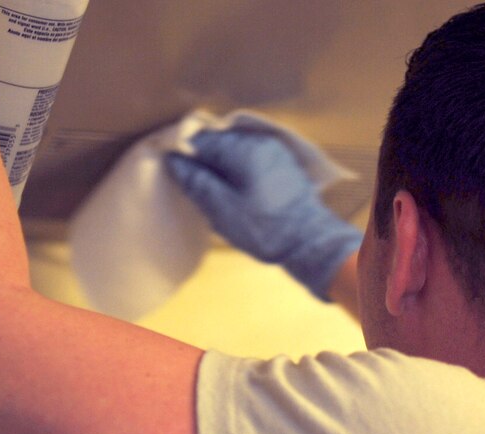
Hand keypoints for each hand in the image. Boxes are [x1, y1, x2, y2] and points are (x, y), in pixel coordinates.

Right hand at [165, 130, 361, 300]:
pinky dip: (239, 173)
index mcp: (244, 149)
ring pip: (235, 152)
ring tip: (217, 196)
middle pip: (219, 142)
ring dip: (222, 168)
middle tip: (197, 190)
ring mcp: (275, 152)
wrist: (311, 244)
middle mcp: (261, 142)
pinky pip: (251, 161)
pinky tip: (237, 195)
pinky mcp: (283, 166)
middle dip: (205, 162)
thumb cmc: (265, 229)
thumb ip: (196, 182)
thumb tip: (173, 160)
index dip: (185, 154)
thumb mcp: (222, 209)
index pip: (201, 138)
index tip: (178, 174)